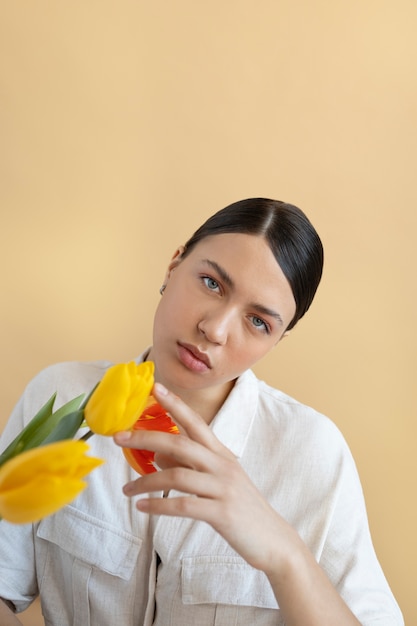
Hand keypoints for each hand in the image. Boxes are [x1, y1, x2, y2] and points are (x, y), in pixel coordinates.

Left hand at [114, 382, 296, 574]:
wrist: (272, 540)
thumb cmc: (240, 508)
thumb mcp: (217, 480)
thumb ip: (189, 464)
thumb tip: (156, 454)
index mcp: (221, 454)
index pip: (196, 422)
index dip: (176, 404)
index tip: (155, 388)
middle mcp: (223, 465)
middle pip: (180, 443)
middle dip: (147, 438)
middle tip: (119, 437)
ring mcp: (223, 488)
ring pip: (177, 476)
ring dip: (146, 481)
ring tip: (126, 489)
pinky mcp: (222, 513)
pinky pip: (183, 505)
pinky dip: (158, 506)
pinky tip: (142, 507)